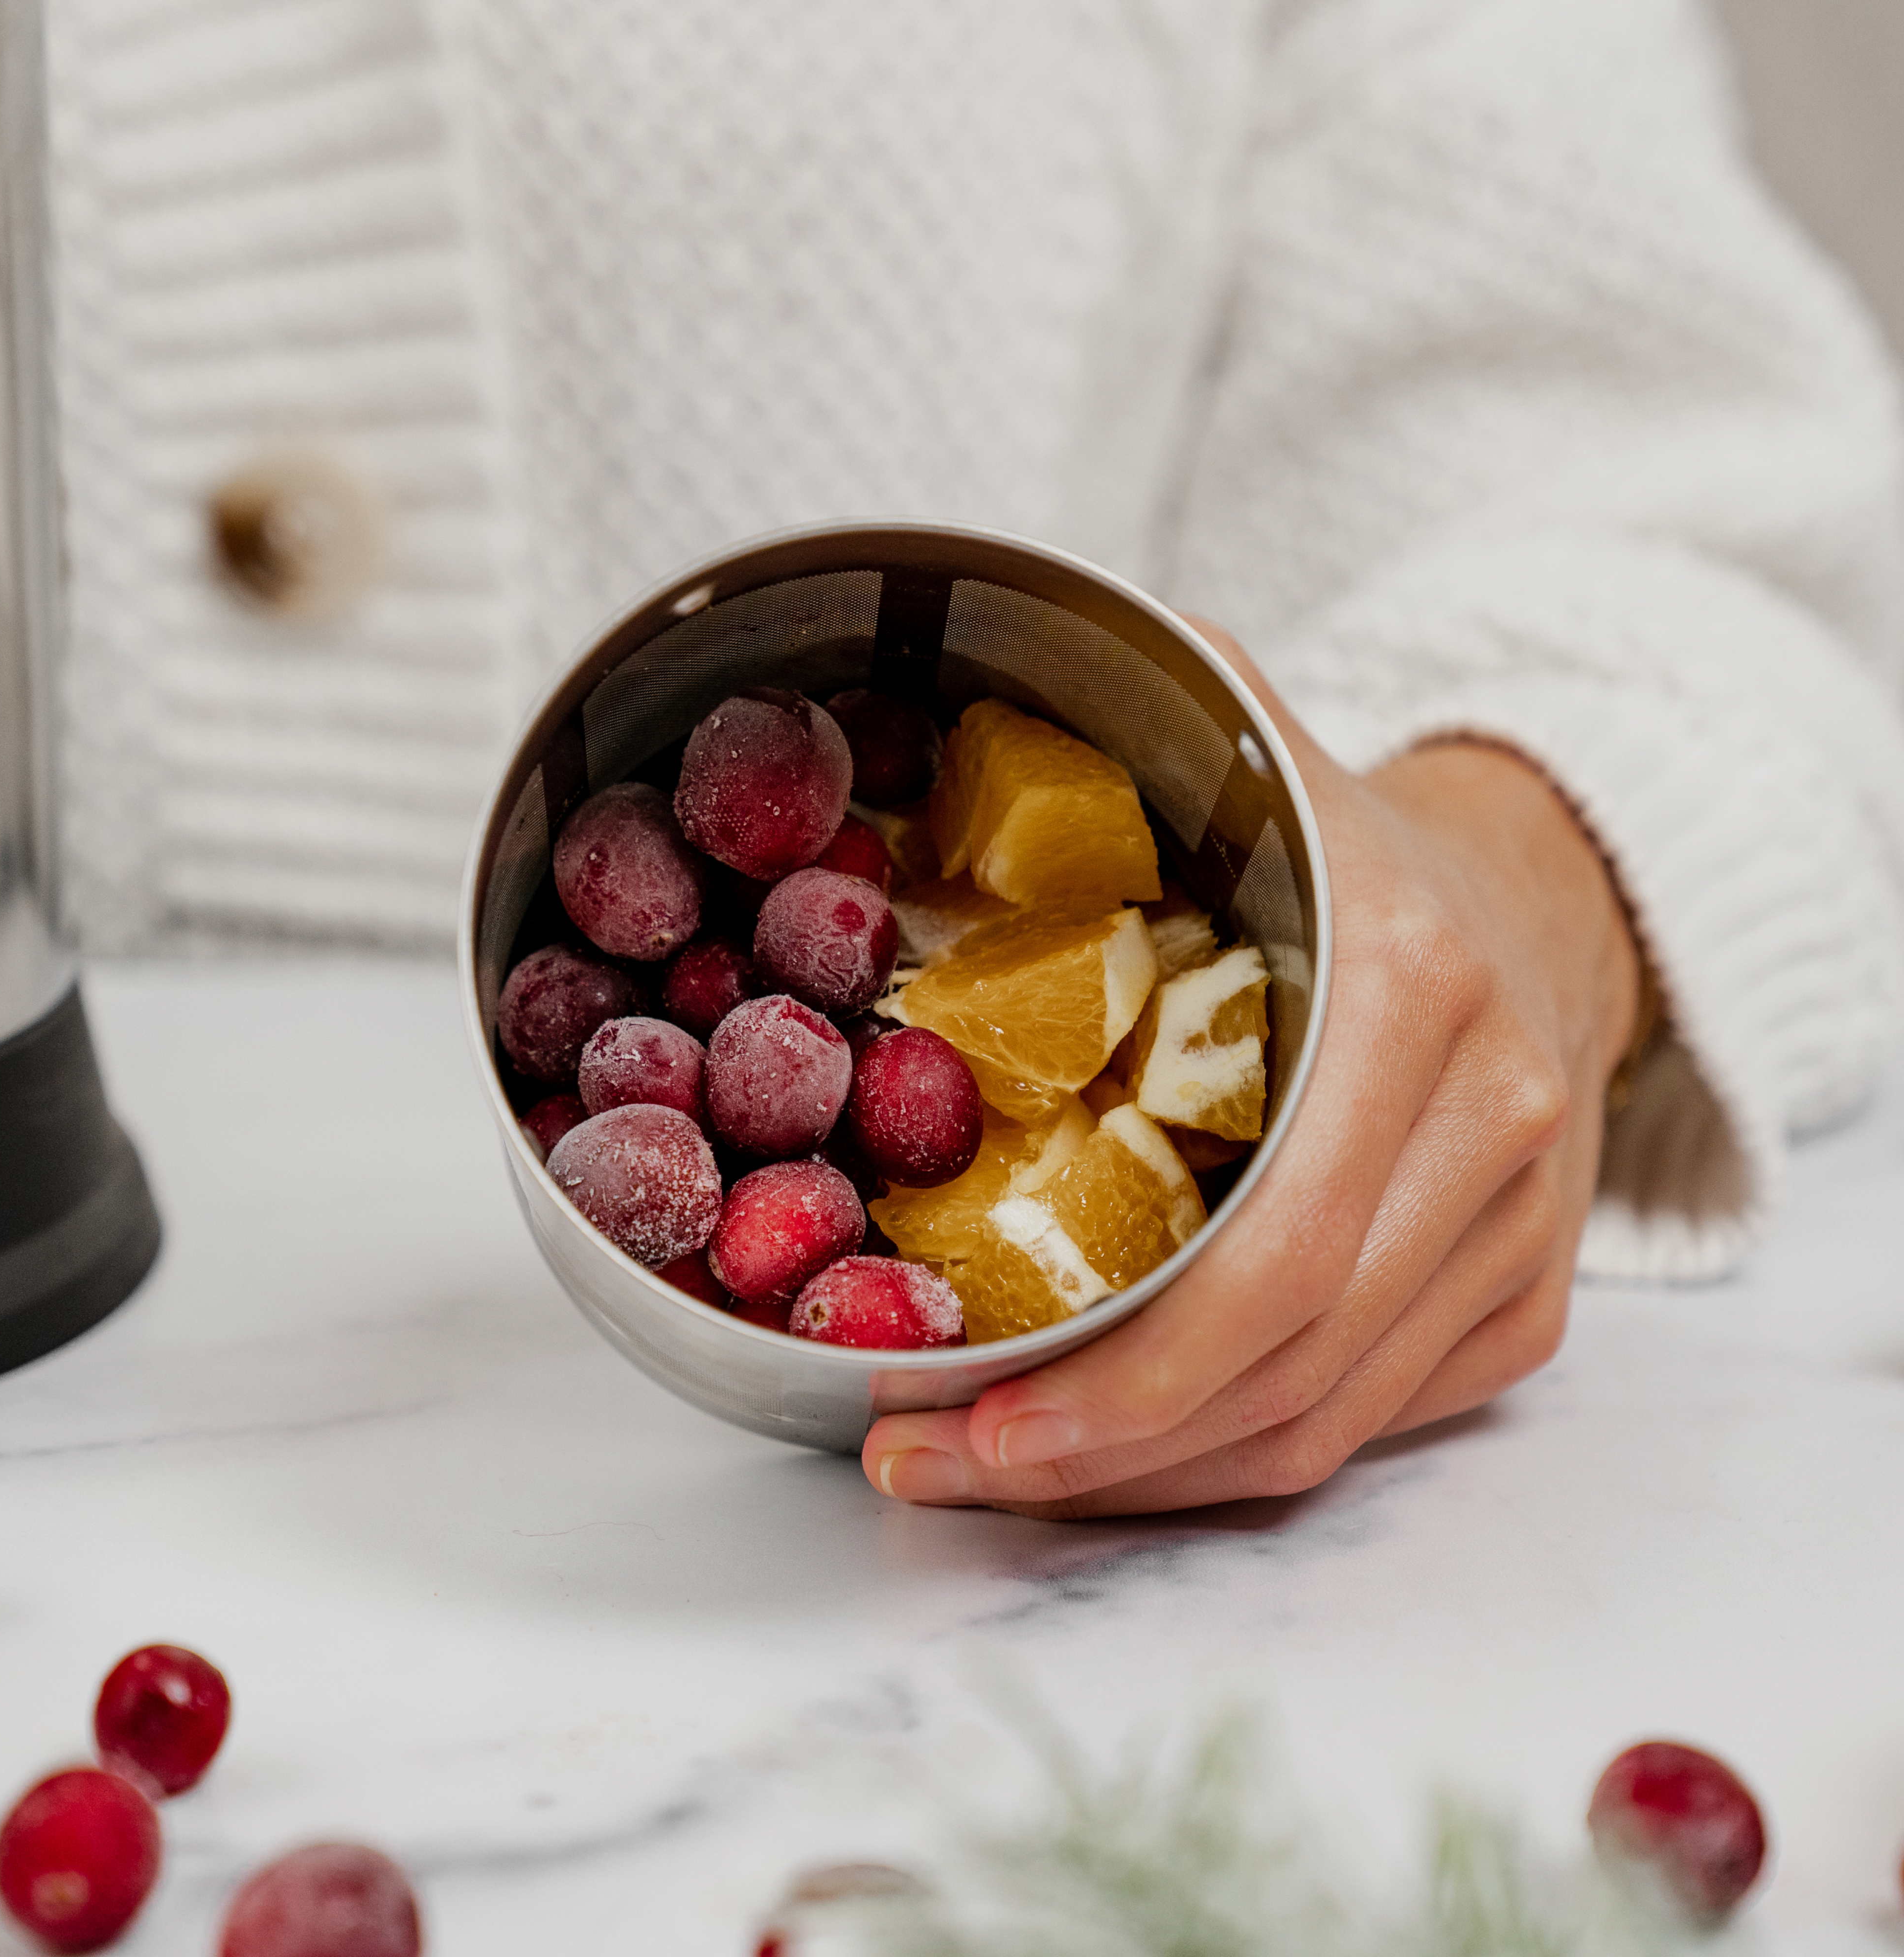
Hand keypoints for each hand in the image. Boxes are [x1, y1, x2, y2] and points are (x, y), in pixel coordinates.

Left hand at [862, 621, 1641, 1515]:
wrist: (1540, 901)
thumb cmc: (1351, 853)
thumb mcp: (1256, 765)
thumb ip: (1130, 719)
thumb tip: (959, 650)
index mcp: (1411, 1000)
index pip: (1260, 1258)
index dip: (1101, 1372)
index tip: (939, 1415)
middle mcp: (1490, 1130)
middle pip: (1281, 1373)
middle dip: (1086, 1453)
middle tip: (929, 1466)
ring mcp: (1520, 1233)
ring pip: (1319, 1426)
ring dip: (1143, 1476)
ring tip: (990, 1470)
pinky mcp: (1524, 1299)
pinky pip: (1366, 1421)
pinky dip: (1229, 1455)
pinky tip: (1114, 1447)